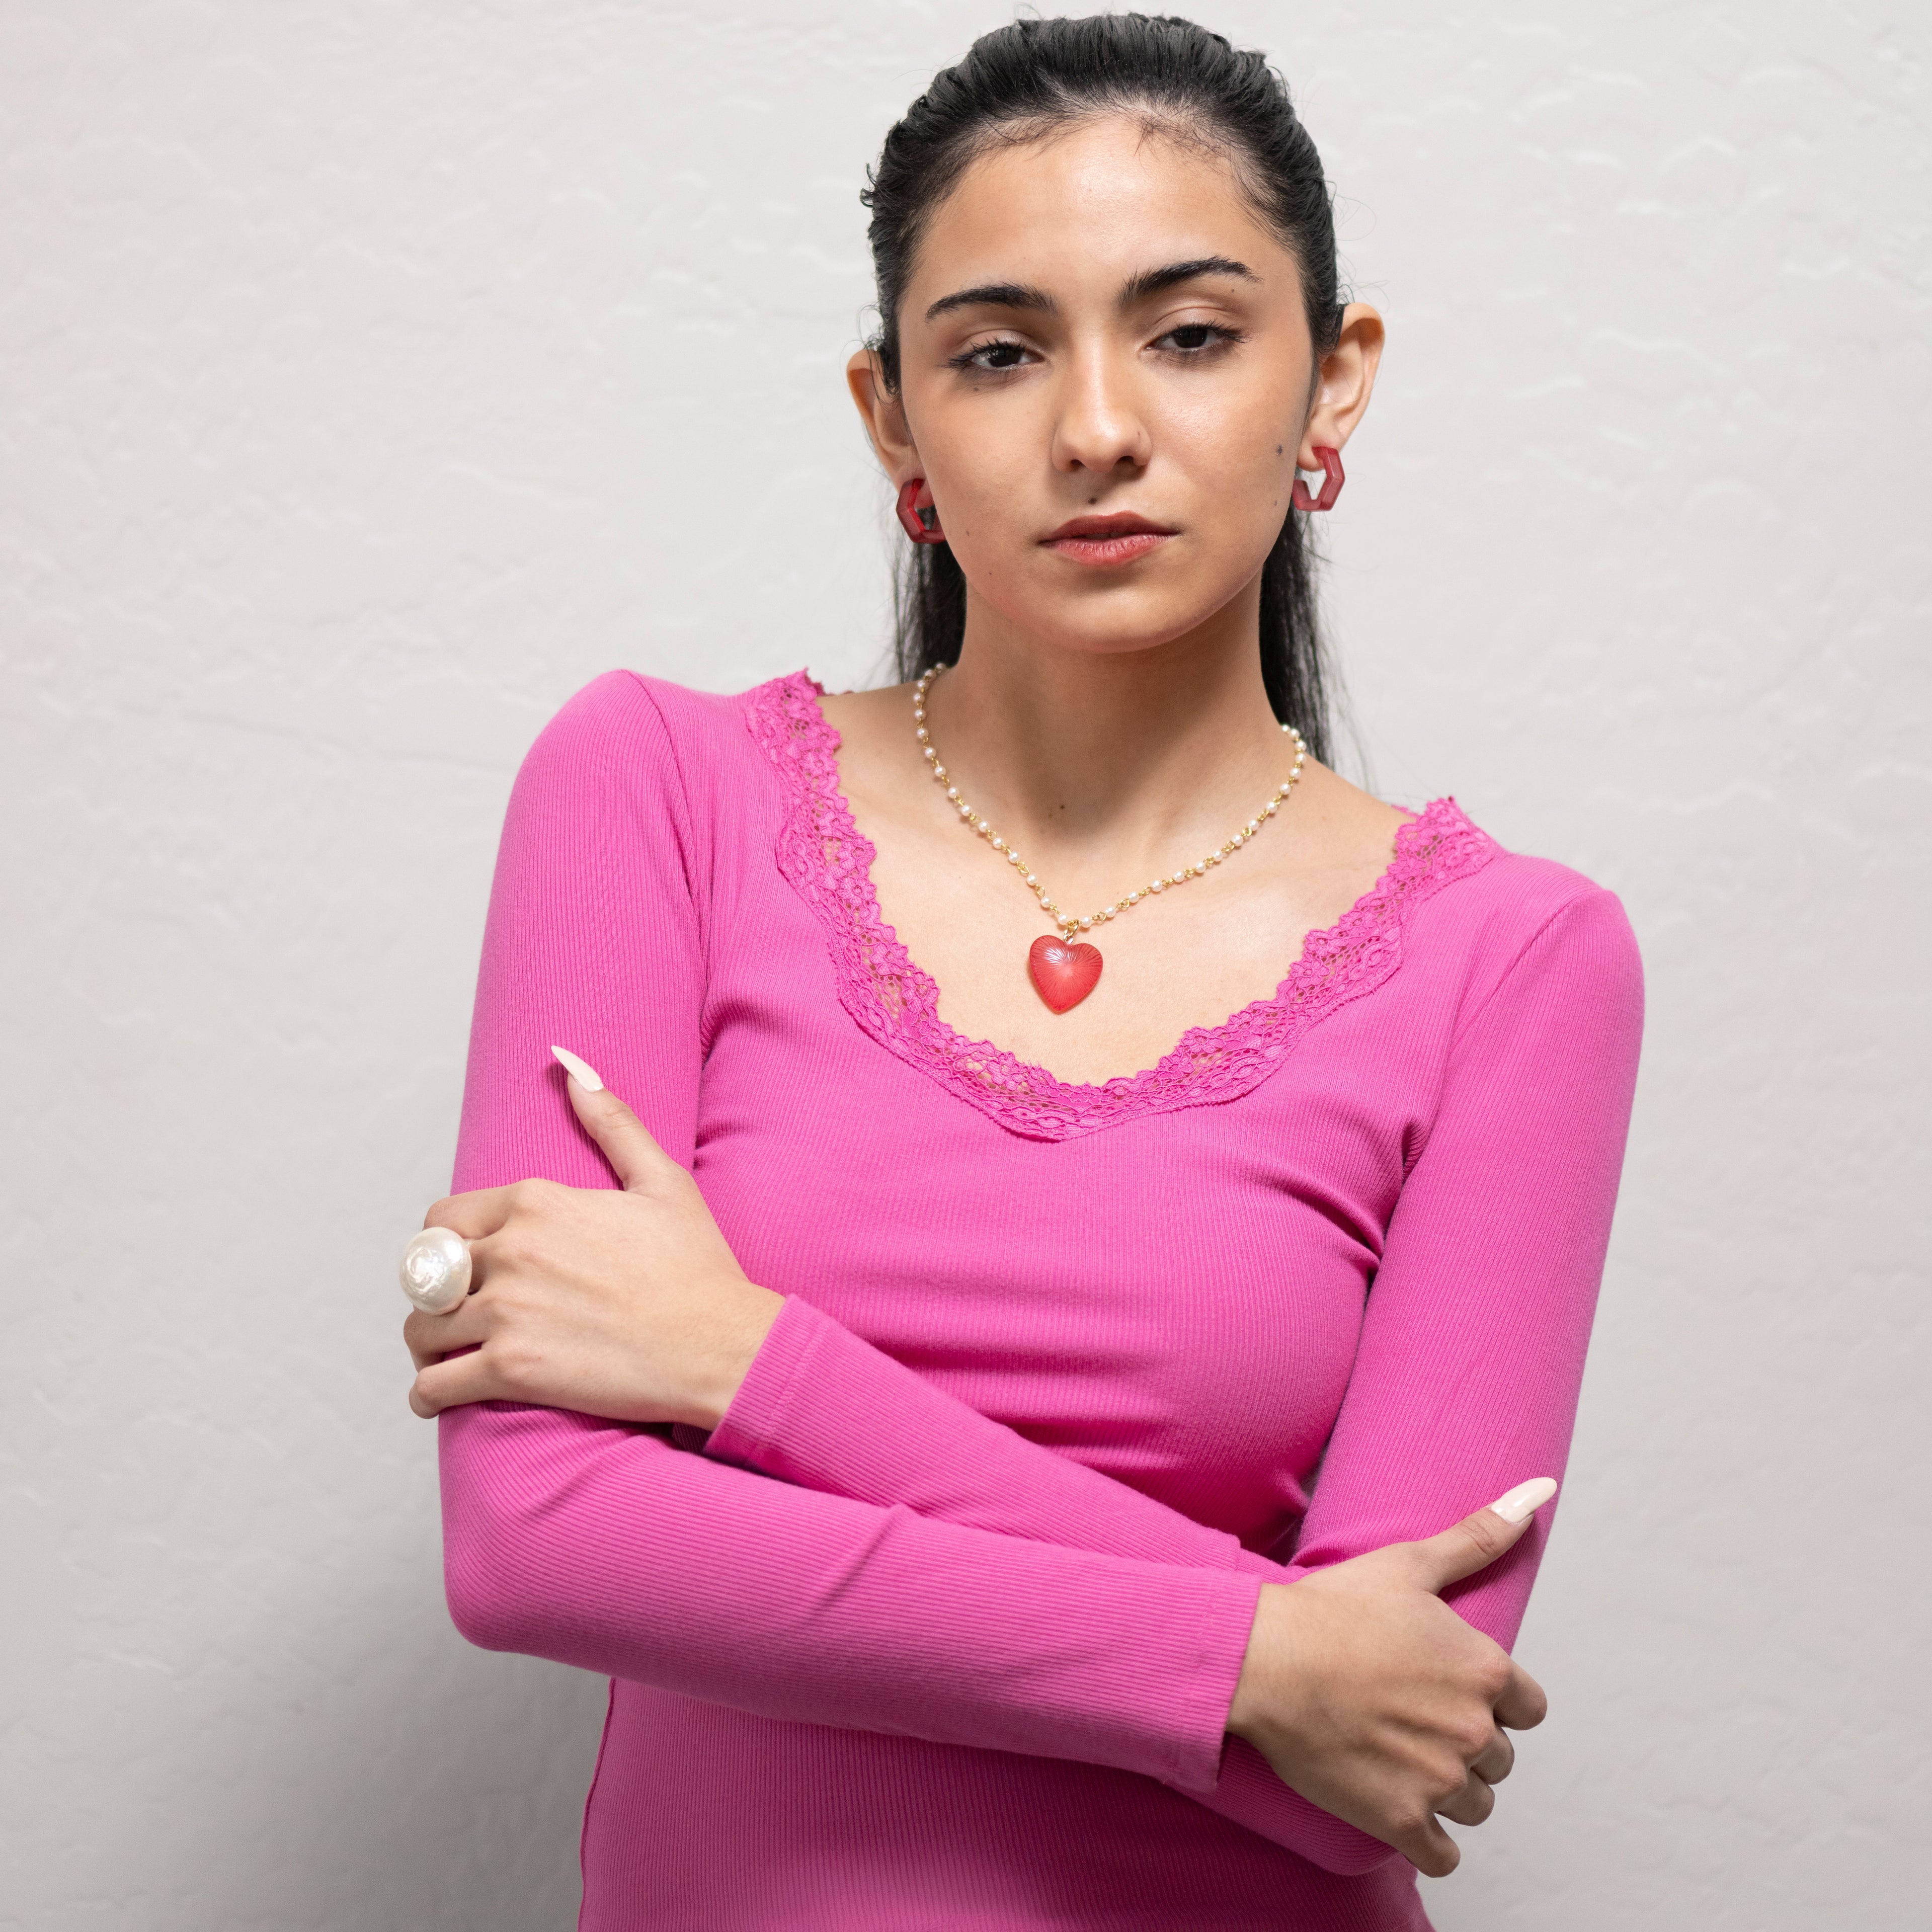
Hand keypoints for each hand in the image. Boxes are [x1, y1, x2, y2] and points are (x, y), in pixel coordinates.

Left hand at [403, 1065, 783, 1427]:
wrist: (720, 1344)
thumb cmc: (698, 1267)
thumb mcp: (662, 1181)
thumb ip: (612, 1123)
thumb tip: (572, 1068)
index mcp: (537, 1202)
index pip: (445, 1218)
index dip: (447, 1244)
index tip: (461, 1265)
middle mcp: (511, 1250)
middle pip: (426, 1271)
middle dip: (433, 1293)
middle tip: (450, 1312)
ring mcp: (506, 1311)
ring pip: (422, 1327)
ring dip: (426, 1344)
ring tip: (440, 1356)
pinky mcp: (510, 1369)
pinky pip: (434, 1385)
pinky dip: (425, 1395)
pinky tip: (434, 1398)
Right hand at [1225, 1484, 1554, 1876]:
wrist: (1266, 1661)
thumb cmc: (1334, 1608)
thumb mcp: (1410, 1563)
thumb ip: (1481, 1535)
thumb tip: (1540, 1491)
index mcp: (1485, 1671)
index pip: (1528, 1709)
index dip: (1491, 1699)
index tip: (1448, 1689)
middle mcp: (1474, 1730)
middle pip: (1499, 1758)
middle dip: (1465, 1743)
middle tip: (1413, 1719)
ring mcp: (1440, 1780)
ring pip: (1475, 1804)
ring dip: (1447, 1789)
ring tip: (1401, 1758)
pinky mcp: (1403, 1820)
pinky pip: (1444, 1855)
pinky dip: (1429, 1841)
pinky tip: (1398, 1808)